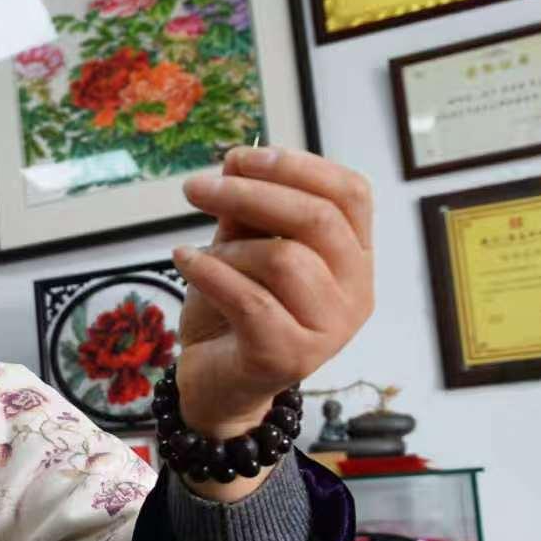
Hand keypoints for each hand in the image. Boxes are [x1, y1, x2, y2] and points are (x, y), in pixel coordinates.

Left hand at [173, 146, 373, 438]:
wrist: (215, 383)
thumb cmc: (234, 312)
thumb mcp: (242, 249)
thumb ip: (249, 211)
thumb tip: (238, 161)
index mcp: (356, 257)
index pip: (351, 194)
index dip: (297, 165)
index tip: (241, 157)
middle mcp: (356, 293)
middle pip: (318, 219)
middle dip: (251, 192)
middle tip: (196, 187)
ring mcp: (329, 330)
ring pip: (284, 259)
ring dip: (229, 247)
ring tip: (199, 254)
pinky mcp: (291, 357)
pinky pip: (250, 299)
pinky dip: (209, 272)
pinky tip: (184, 260)